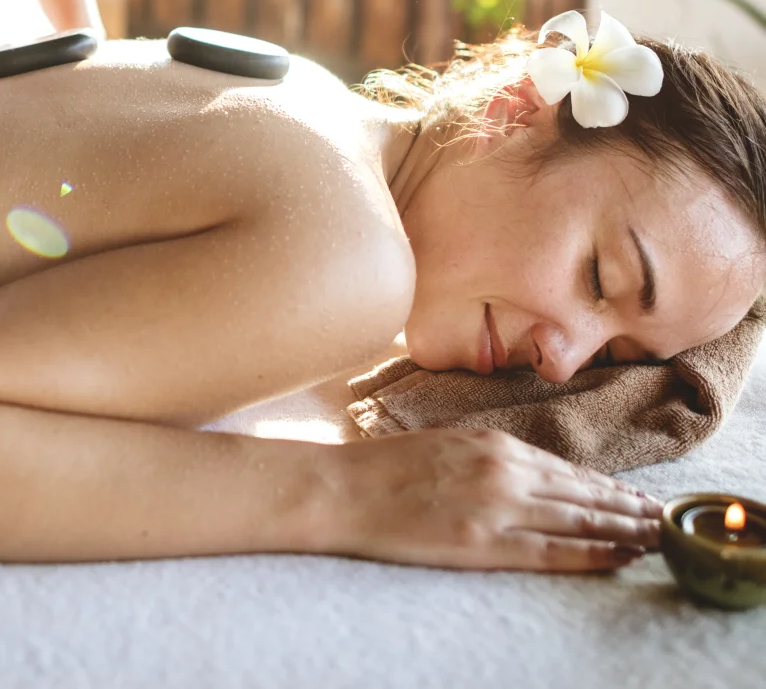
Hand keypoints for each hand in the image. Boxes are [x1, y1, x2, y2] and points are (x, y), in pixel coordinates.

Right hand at [333, 428, 661, 571]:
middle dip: (626, 507)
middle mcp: (503, 469)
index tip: (633, 496)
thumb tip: (519, 473)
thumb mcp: (442, 445)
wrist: (341, 487)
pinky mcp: (483, 542)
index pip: (564, 470)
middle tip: (660, 519)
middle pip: (582, 493)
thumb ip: (484, 457)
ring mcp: (496, 506)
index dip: (605, 486)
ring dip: (623, 529)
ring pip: (579, 519)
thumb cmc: (381, 468)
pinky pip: (553, 551)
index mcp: (491, 443)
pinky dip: (594, 554)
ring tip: (654, 538)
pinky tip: (620, 557)